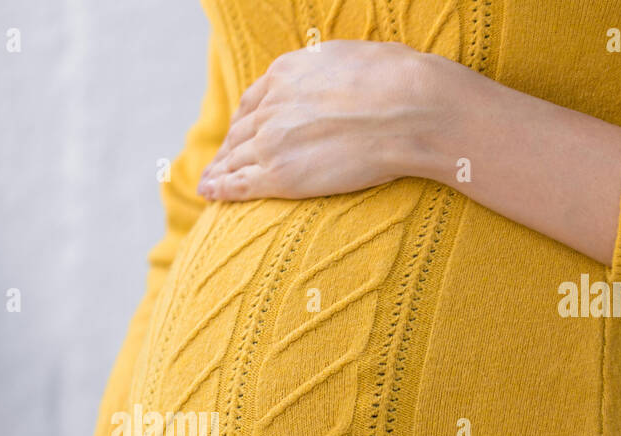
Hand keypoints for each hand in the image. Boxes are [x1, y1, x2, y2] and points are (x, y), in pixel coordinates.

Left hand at [197, 40, 448, 201]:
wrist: (411, 109)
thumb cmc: (399, 82)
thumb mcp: (352, 59)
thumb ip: (329, 74)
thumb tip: (336, 79)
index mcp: (286, 73)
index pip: (254, 100)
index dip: (244, 119)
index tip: (239, 130)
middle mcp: (271, 105)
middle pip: (240, 130)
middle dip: (228, 147)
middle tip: (220, 162)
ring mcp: (271, 141)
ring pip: (233, 158)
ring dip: (218, 170)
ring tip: (209, 181)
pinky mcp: (279, 175)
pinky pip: (239, 184)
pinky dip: (220, 188)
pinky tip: (209, 193)